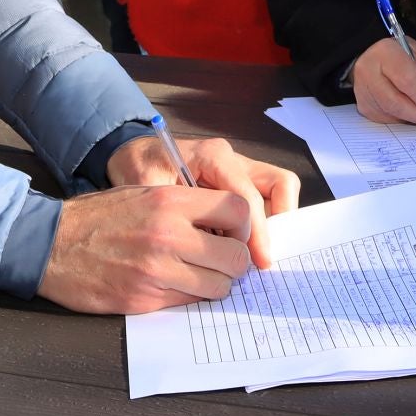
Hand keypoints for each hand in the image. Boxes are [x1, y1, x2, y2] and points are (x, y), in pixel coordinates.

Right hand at [37, 185, 253, 314]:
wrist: (50, 244)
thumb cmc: (99, 216)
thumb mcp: (143, 192)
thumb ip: (184, 204)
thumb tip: (225, 222)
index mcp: (169, 200)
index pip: (238, 210)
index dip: (244, 227)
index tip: (235, 234)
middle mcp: (168, 235)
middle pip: (235, 257)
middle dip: (233, 262)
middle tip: (221, 261)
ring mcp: (157, 270)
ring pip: (218, 286)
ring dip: (214, 284)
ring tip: (198, 275)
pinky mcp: (145, 299)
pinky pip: (189, 303)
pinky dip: (189, 297)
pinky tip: (174, 285)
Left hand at [107, 133, 300, 268]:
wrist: (136, 155)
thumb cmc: (139, 169)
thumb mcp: (147, 189)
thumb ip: (173, 213)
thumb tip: (202, 248)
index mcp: (212, 156)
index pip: (247, 196)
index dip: (256, 232)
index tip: (258, 260)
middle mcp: (233, 159)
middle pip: (279, 184)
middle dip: (275, 225)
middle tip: (262, 260)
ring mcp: (240, 169)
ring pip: (279, 189)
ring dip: (274, 222)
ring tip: (257, 254)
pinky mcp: (240, 182)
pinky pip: (266, 199)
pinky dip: (263, 223)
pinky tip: (243, 247)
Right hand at [352, 36, 415, 126]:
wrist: (375, 57)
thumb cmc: (403, 57)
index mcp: (386, 52)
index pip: (407, 80)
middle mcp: (367, 70)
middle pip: (395, 102)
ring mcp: (362, 90)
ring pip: (391, 114)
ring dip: (412, 117)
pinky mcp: (363, 106)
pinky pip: (387, 120)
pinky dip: (402, 118)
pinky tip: (407, 108)